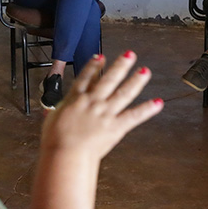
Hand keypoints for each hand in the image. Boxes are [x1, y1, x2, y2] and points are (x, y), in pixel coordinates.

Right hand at [40, 51, 162, 160]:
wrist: (66, 153)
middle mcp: (93, 101)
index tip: (101, 57)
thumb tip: (49, 116)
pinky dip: (147, 110)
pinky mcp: (115, 127)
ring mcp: (106, 113)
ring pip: (124, 92)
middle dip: (120, 65)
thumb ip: (55, 114)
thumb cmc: (55, 140)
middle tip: (130, 55)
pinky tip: (158, 103)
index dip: (94, 66)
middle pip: (109, 79)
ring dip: (136, 81)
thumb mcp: (51, 121)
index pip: (86, 78)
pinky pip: (134, 116)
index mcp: (76, 98)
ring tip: (145, 71)